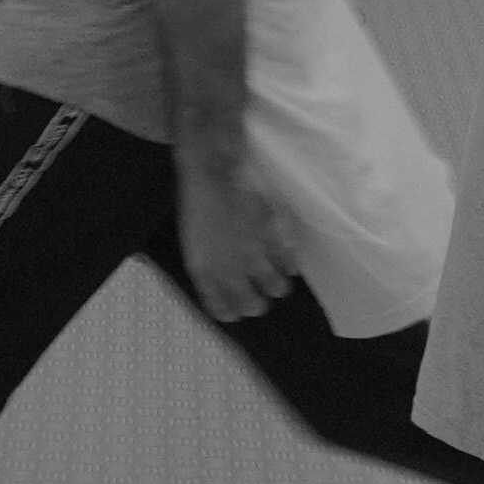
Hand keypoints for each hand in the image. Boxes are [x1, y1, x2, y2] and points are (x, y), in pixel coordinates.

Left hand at [176, 149, 295, 326]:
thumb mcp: (193, 243)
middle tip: (257, 289)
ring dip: (274, 283)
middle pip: (254, 307)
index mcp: (206, 275)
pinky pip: (290, 266)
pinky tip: (284, 257)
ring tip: (272, 272)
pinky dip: (289, 264)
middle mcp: (231, 272)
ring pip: (277, 289)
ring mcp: (256, 257)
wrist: (213, 172)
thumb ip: (208, 270)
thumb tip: (221, 287)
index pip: (224, 311)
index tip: (235, 307)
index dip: (231, 311)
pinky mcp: (275, 241)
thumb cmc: (197, 204)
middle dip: (256, 301)